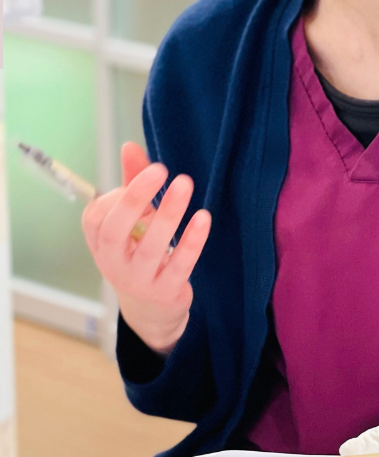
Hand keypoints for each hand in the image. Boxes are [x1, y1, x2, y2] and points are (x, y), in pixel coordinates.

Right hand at [82, 142, 211, 355]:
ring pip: (150, 247)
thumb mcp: (133, 222)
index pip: (96, 217)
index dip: (117, 196)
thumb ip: (132, 184)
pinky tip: (204, 217)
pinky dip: (191, 241)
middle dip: (134, 197)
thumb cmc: (140, 253)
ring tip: (185, 183)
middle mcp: (113, 262)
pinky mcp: (165, 291)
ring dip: (169, 214)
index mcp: (100, 243)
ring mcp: (138, 280)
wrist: (151, 310)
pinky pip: (179, 265)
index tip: (146, 179)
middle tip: (160, 169)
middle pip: (115, 230)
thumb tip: (130, 146)